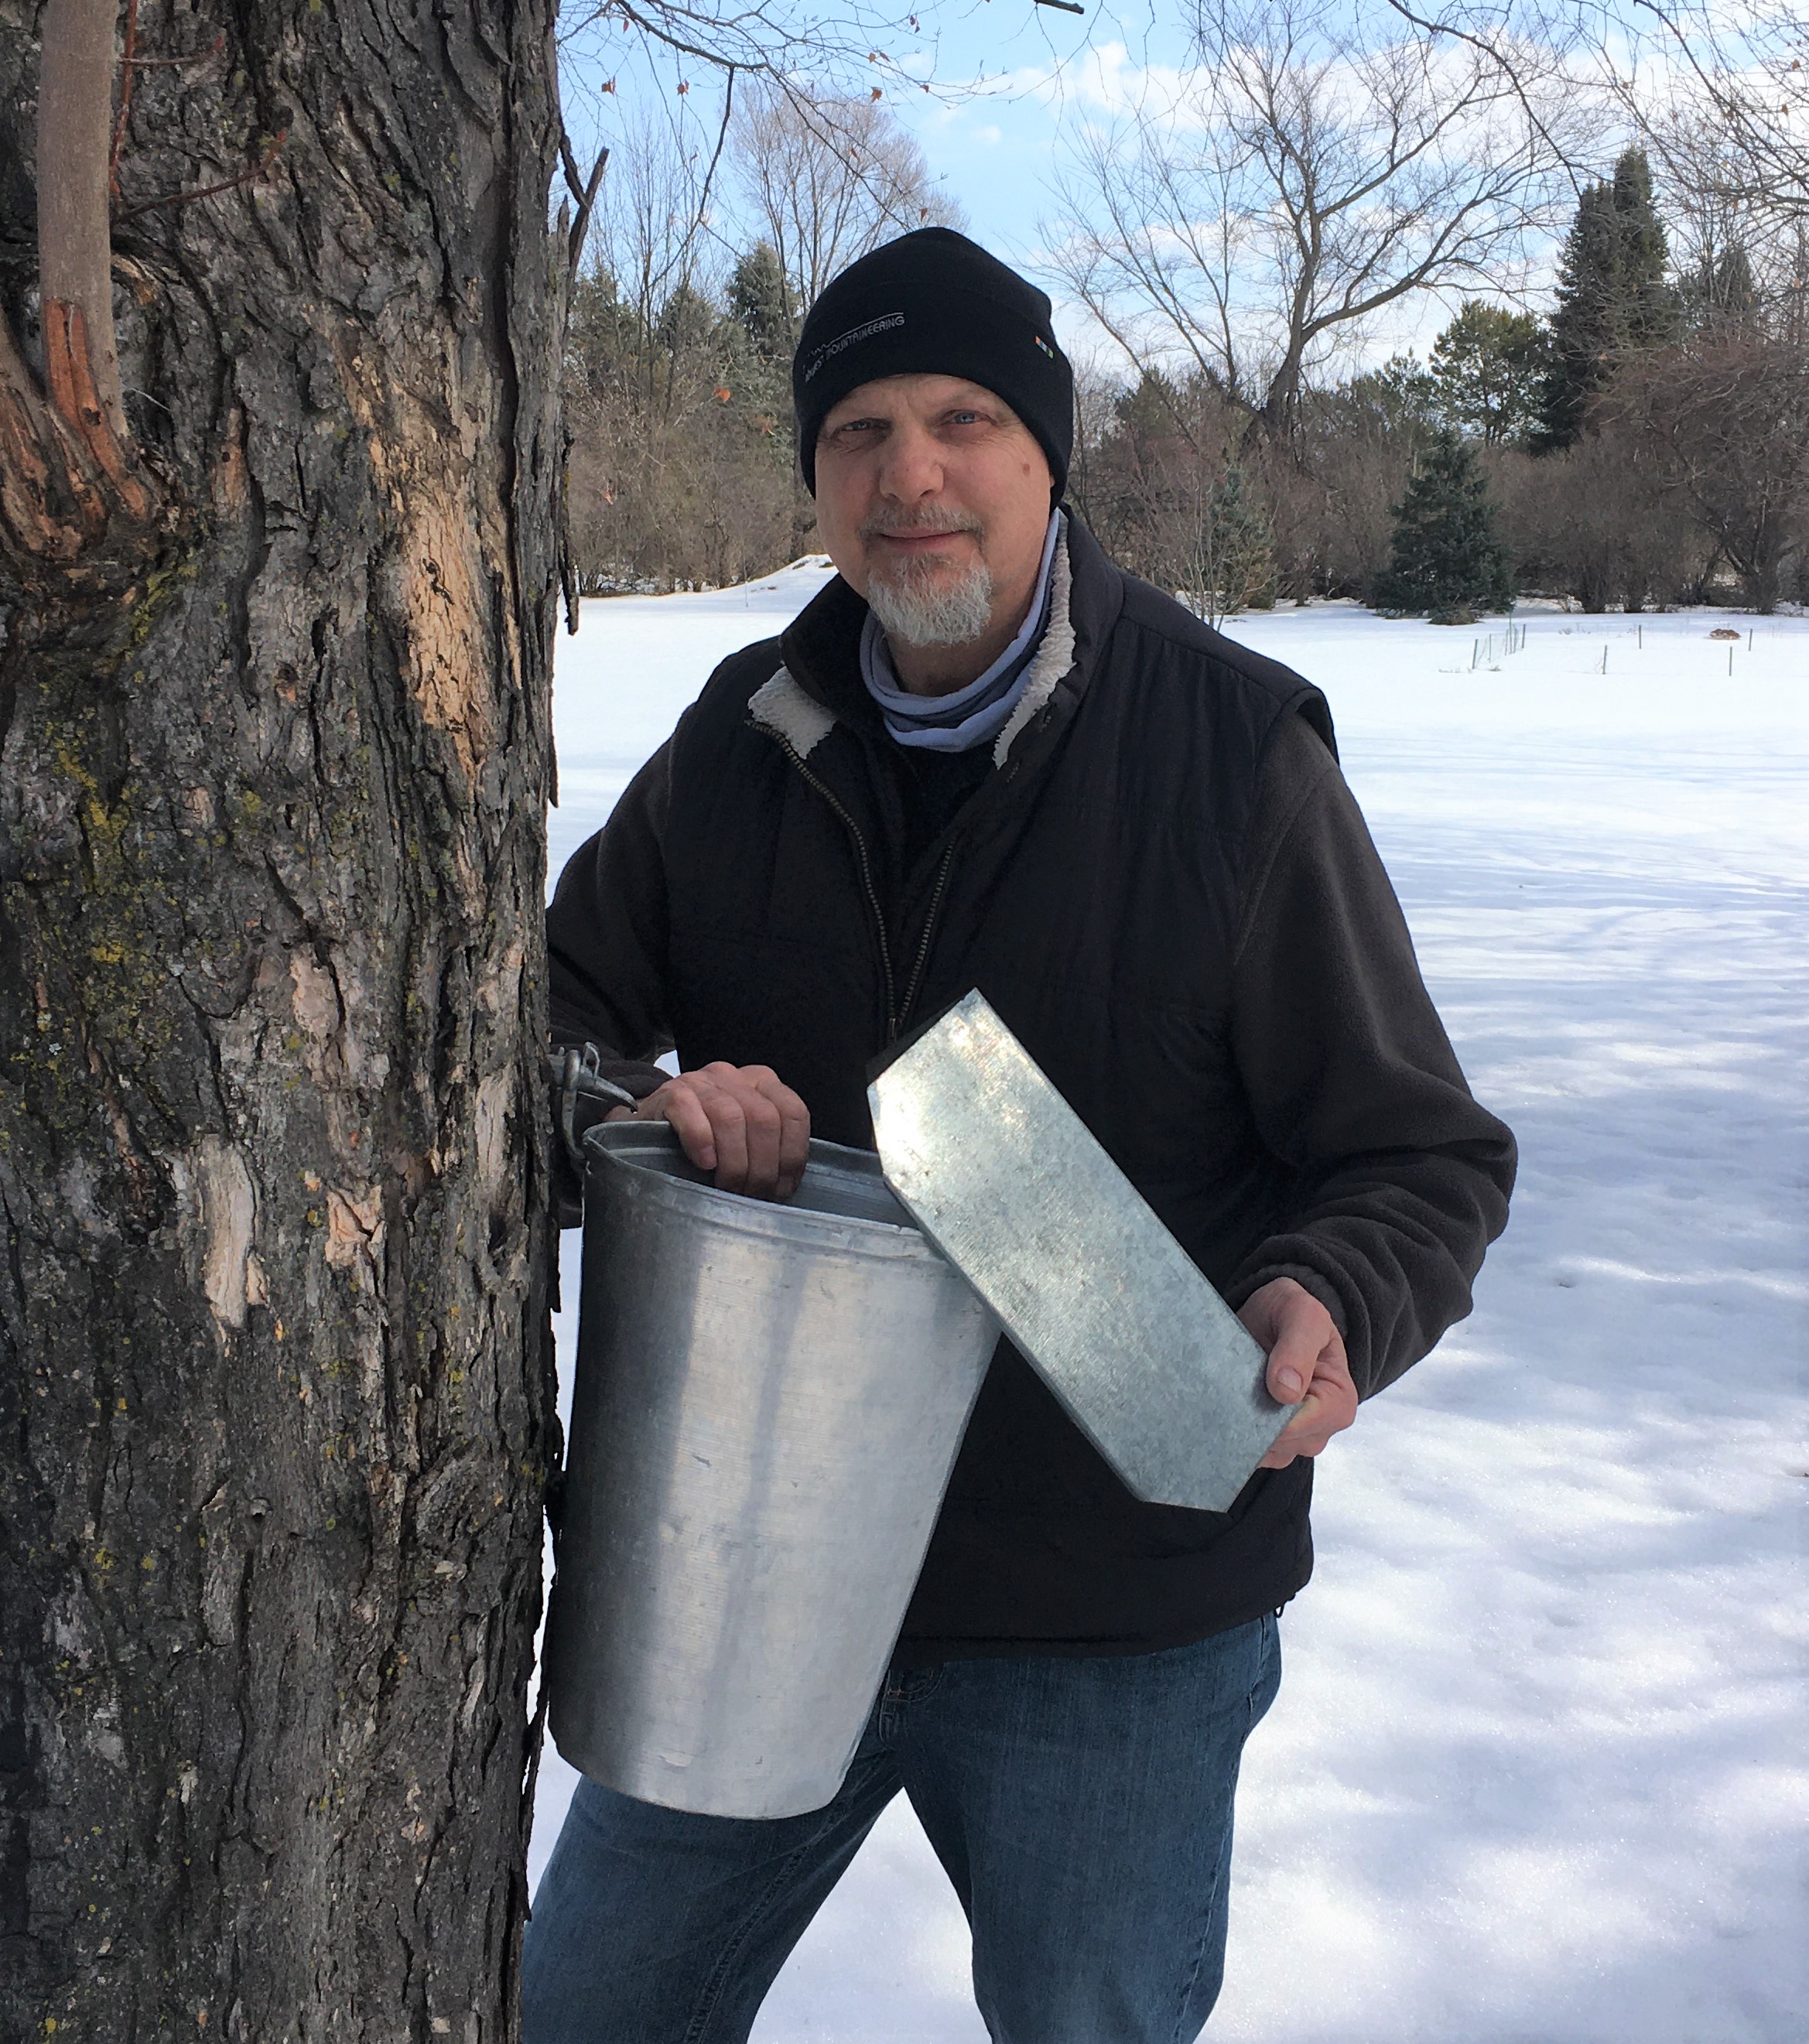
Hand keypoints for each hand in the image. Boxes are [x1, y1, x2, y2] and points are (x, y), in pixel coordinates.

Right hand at [608, 1062, 809, 1199]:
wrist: (645, 1129)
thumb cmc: (701, 1141)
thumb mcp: (742, 1138)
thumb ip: (767, 1147)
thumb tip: (785, 1186)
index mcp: (761, 1083)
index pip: (793, 1113)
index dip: (792, 1156)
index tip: (781, 1188)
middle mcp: (734, 1077)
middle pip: (765, 1119)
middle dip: (762, 1167)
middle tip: (751, 1195)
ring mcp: (701, 1081)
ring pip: (732, 1118)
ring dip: (735, 1163)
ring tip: (729, 1188)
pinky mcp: (671, 1093)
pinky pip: (691, 1113)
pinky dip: (702, 1142)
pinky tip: (704, 1165)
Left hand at [1238, 1277, 1358, 1469]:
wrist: (1271, 1316)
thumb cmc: (1293, 1313)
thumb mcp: (1302, 1314)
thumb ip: (1298, 1346)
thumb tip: (1287, 1392)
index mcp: (1339, 1401)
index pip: (1304, 1426)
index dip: (1274, 1414)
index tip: (1250, 1390)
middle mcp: (1320, 1427)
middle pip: (1283, 1443)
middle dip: (1254, 1418)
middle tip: (1234, 1385)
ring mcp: (1293, 1438)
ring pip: (1263, 1451)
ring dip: (1241, 1425)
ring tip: (1230, 1390)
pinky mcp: (1268, 1439)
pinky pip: (1248, 1451)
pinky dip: (1233, 1432)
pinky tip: (1225, 1405)